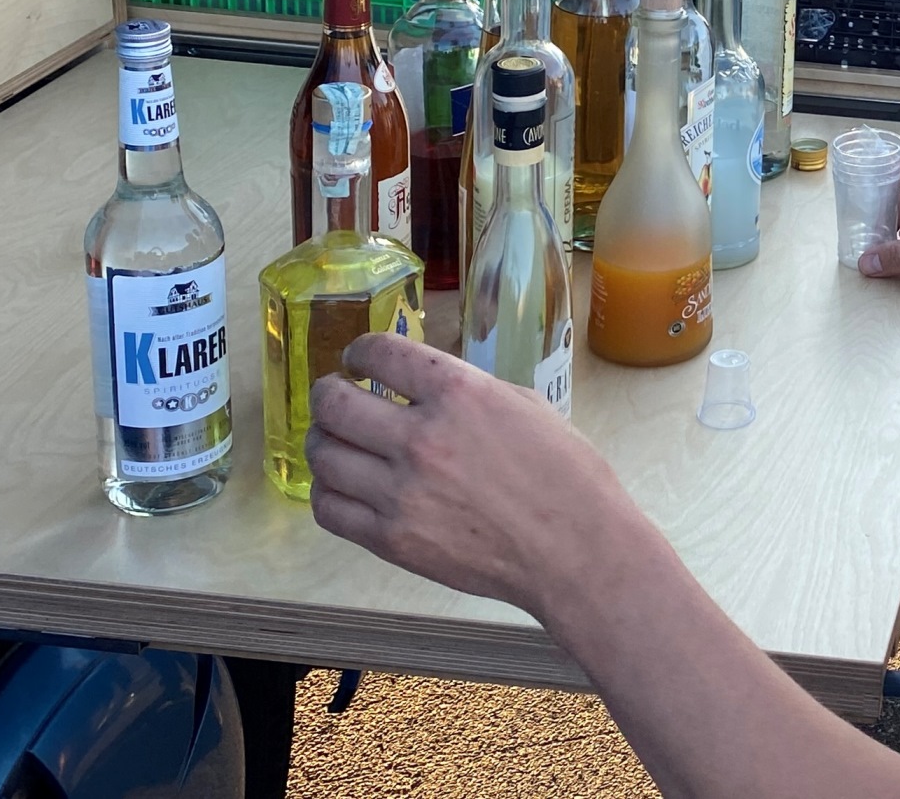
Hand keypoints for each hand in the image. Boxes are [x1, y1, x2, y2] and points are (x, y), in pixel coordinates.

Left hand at [306, 334, 641, 620]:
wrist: (575, 548)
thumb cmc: (566, 475)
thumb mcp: (524, 406)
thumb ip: (465, 393)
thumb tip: (424, 390)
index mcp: (459, 393)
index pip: (378, 353)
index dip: (359, 352)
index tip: (357, 360)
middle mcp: (421, 437)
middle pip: (334, 404)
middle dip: (328, 394)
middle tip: (335, 397)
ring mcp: (401, 491)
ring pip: (324, 455)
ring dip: (324, 442)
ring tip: (335, 442)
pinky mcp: (392, 538)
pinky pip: (330, 509)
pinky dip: (328, 491)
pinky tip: (343, 485)